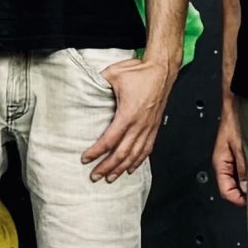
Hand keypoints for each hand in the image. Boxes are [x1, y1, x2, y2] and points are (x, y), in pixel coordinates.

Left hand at [81, 55, 175, 182]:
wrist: (162, 69)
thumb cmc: (141, 72)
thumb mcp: (113, 74)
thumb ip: (98, 82)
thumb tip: (85, 86)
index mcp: (128, 113)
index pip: (110, 140)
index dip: (97, 152)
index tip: (86, 158)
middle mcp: (140, 124)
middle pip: (122, 153)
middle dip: (107, 167)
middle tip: (95, 176)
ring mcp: (149, 127)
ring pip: (135, 154)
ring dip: (122, 168)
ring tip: (111, 178)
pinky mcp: (155, 126)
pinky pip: (147, 149)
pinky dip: (138, 161)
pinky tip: (131, 167)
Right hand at [212, 98, 247, 205]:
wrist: (237, 101)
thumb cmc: (235, 118)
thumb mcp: (241, 146)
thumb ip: (244, 168)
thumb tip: (246, 188)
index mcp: (221, 162)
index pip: (226, 190)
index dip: (238, 199)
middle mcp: (225, 162)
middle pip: (232, 186)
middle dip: (245, 192)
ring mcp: (233, 157)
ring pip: (239, 178)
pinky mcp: (240, 152)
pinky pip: (245, 168)